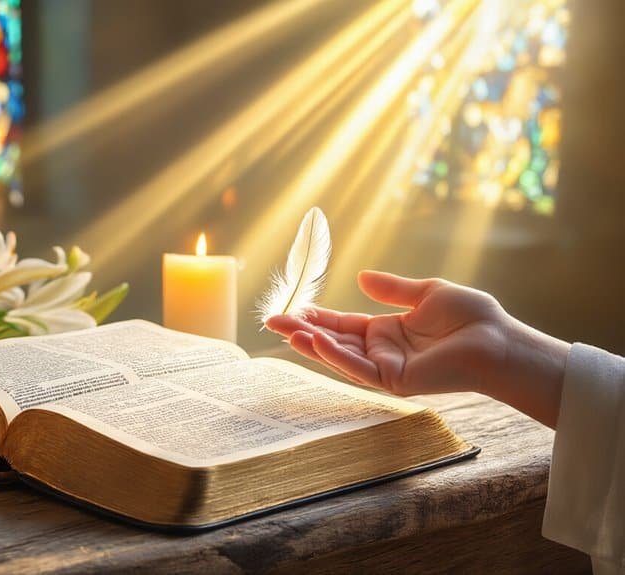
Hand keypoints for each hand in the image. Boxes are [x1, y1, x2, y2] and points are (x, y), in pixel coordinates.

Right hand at [265, 271, 569, 427]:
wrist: (499, 340)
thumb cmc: (472, 317)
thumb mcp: (426, 293)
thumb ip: (392, 288)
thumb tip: (360, 277)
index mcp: (387, 332)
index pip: (343, 325)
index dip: (318, 317)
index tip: (293, 308)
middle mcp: (382, 352)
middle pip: (334, 341)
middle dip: (303, 332)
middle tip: (272, 320)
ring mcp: (387, 368)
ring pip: (340, 357)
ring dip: (312, 344)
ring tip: (285, 330)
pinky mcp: (395, 381)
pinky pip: (358, 369)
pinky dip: (336, 356)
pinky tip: (317, 342)